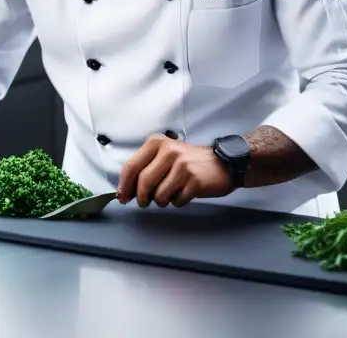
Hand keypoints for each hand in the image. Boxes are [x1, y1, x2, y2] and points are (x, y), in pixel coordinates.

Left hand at [117, 133, 233, 207]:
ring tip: (170, 194)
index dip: (124, 185)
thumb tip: (126, 190)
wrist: (223, 163)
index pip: (131, 166)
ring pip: (159, 195)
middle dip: (141, 197)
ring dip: (162, 201)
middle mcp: (169, 151)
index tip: (122, 197)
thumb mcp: (165, 155)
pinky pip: (177, 200)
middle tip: (144, 202)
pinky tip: (184, 193)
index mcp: (157, 143)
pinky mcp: (194, 180)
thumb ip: (146, 168)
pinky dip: (178, 202)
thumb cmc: (190, 162)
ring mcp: (182, 165)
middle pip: (143, 182)